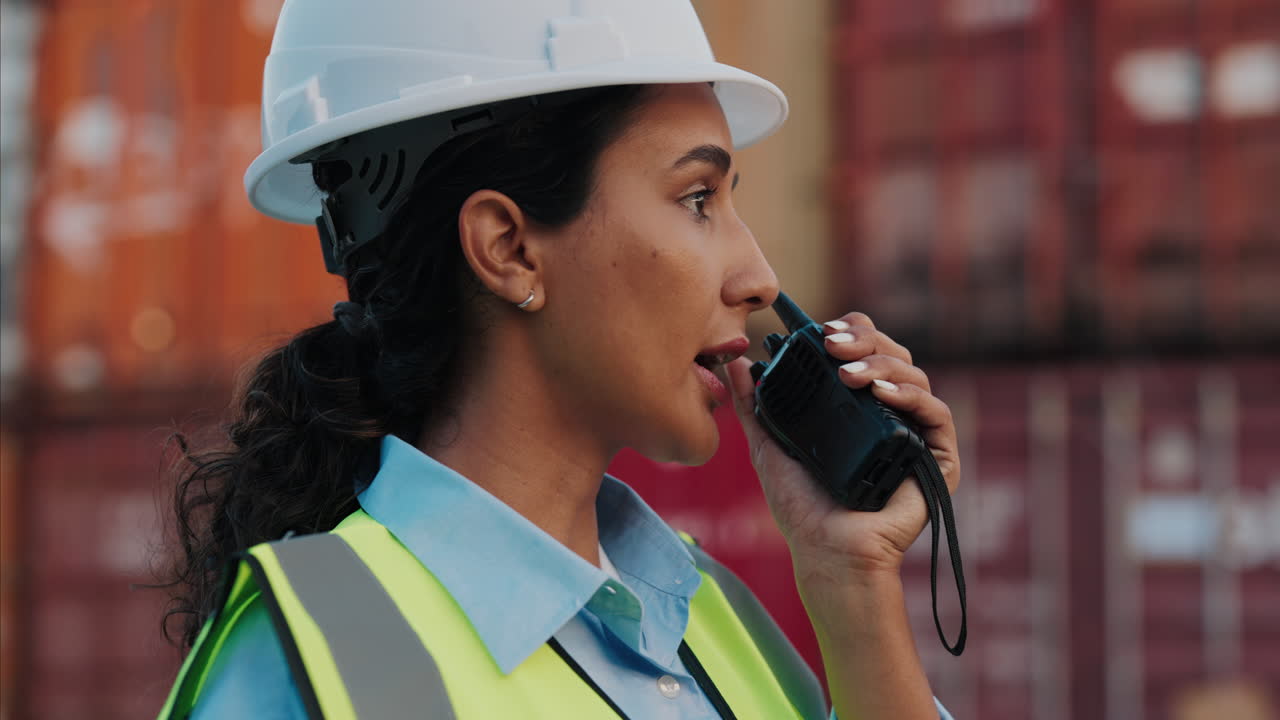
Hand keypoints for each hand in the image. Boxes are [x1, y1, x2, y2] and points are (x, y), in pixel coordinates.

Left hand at [724, 312, 960, 583]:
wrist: (825, 552)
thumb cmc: (802, 508)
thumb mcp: (770, 447)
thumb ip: (754, 405)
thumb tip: (735, 362)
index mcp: (857, 406)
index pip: (864, 351)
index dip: (850, 332)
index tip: (821, 332)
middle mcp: (889, 413)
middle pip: (892, 354)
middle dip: (864, 340)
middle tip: (831, 345)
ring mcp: (916, 434)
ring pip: (914, 375)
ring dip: (882, 364)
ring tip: (849, 375)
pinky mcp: (939, 458)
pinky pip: (937, 414)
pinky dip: (911, 396)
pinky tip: (882, 393)